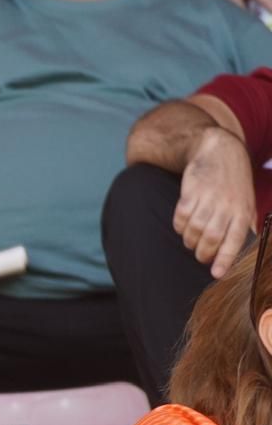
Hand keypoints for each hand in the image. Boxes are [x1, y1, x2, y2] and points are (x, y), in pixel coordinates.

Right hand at [176, 127, 256, 278]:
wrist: (219, 150)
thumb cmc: (233, 181)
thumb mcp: (245, 200)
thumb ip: (243, 223)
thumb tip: (238, 249)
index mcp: (243, 211)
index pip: (234, 240)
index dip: (224, 259)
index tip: (216, 273)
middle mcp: (227, 206)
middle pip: (211, 238)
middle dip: (203, 252)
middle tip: (199, 256)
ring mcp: (209, 198)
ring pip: (194, 229)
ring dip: (190, 240)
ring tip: (190, 241)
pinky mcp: (192, 191)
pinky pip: (181, 216)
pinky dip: (179, 226)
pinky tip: (183, 225)